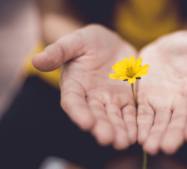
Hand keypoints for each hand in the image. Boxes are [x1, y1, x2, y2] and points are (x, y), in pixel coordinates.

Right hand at [32, 24, 137, 149]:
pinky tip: (137, 134)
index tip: (86, 123)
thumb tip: (36, 60)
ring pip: (114, 117)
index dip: (79, 112)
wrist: (110, 43)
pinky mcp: (126, 98)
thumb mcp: (74, 41)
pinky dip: (133, 123)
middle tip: (108, 139)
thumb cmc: (88, 41)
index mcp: (74, 85)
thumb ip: (58, 51)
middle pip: (95, 114)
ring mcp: (109, 99)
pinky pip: (130, 112)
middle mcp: (91, 97)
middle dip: (102, 127)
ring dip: (119, 130)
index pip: (73, 101)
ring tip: (124, 142)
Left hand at [137, 30, 186, 154]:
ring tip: (151, 147)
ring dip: (156, 134)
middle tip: (167, 147)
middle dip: (174, 134)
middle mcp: (183, 101)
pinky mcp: (146, 100)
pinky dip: (141, 125)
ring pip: (160, 121)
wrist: (165, 47)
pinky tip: (137, 136)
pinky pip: (143, 114)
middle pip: (179, 120)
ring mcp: (164, 102)